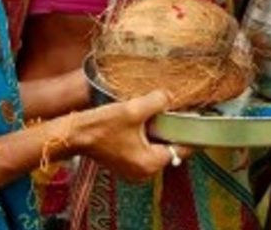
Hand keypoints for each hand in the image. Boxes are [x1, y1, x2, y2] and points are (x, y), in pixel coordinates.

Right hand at [71, 90, 188, 180]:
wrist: (74, 135)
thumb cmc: (101, 126)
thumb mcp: (133, 109)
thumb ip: (158, 101)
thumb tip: (169, 97)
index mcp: (149, 163)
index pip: (181, 149)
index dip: (189, 131)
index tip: (195, 117)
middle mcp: (144, 172)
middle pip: (169, 148)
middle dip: (171, 130)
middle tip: (173, 110)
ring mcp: (134, 171)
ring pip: (157, 148)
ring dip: (158, 132)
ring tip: (156, 114)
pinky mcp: (126, 165)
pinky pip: (145, 149)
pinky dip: (147, 137)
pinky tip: (142, 121)